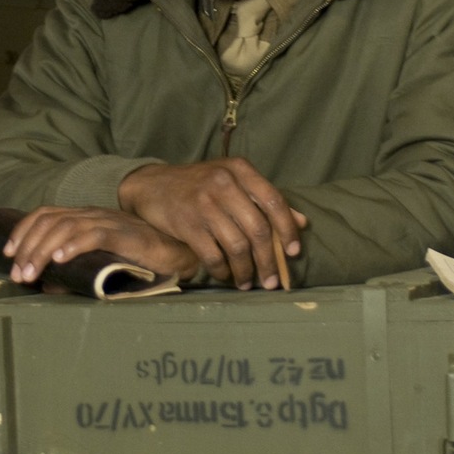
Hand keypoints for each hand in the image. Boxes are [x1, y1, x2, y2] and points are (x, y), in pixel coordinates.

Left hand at [2, 206, 200, 284]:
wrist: (177, 253)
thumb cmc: (138, 259)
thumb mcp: (99, 263)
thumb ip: (75, 272)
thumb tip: (48, 287)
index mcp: (85, 217)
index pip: (45, 214)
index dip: (22, 231)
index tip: (7, 254)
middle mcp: (93, 214)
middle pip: (49, 221)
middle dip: (27, 247)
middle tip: (17, 275)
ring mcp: (109, 222)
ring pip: (65, 227)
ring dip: (42, 250)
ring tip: (31, 272)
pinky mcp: (125, 235)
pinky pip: (95, 234)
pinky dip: (74, 245)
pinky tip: (60, 258)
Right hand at [117, 159, 306, 289]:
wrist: (151, 185)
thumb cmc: (199, 185)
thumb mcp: (232, 181)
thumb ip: (264, 199)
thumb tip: (302, 222)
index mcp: (240, 170)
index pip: (274, 201)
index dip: (287, 230)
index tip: (293, 253)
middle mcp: (224, 183)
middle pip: (258, 229)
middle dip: (268, 261)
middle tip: (273, 281)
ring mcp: (204, 203)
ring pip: (237, 246)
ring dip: (246, 271)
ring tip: (248, 283)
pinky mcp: (187, 224)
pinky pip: (213, 255)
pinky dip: (223, 271)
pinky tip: (226, 276)